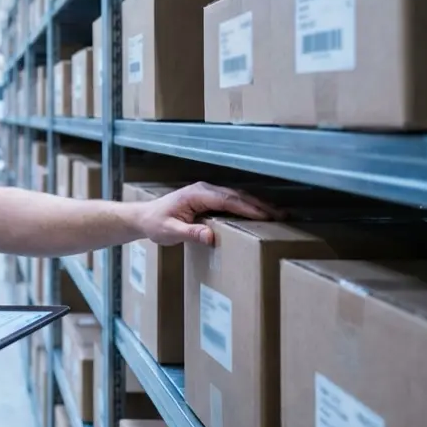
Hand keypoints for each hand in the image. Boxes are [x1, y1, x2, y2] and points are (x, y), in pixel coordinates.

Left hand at [131, 182, 282, 246]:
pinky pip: (231, 202)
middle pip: (237, 196)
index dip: (248, 208)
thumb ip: (189, 233)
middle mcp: (204, 190)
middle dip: (260, 205)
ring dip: (257, 205)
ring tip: (278, 215)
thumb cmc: (155, 224)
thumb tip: (210, 236)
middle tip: (282, 216)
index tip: (267, 216)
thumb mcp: (169, 232)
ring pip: (237, 197)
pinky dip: (247, 207)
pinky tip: (259, 215)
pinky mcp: (208, 199)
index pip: (228, 200)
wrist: (143, 218)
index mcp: (196, 195)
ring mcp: (206, 193)